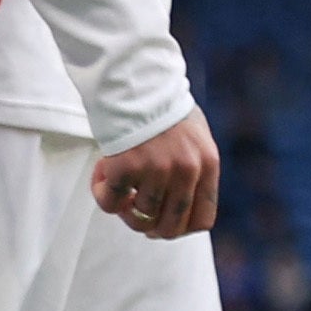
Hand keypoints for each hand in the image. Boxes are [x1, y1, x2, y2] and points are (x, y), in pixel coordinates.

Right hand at [92, 107, 220, 242]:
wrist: (138, 81)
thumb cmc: (164, 109)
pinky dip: (103, 196)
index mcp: (207, 165)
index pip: (203, 220)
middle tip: (135, 214)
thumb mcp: (195, 138)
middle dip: (150, 228)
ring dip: (124, 208)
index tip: (163, 224)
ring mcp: (157, 170)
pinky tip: (103, 178)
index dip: (180, 229)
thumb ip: (194, 170)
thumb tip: (181, 209)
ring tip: (119, 185)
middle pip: (170, 227)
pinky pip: (111, 203)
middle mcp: (186, 171)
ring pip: (140, 216)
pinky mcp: (126, 167)